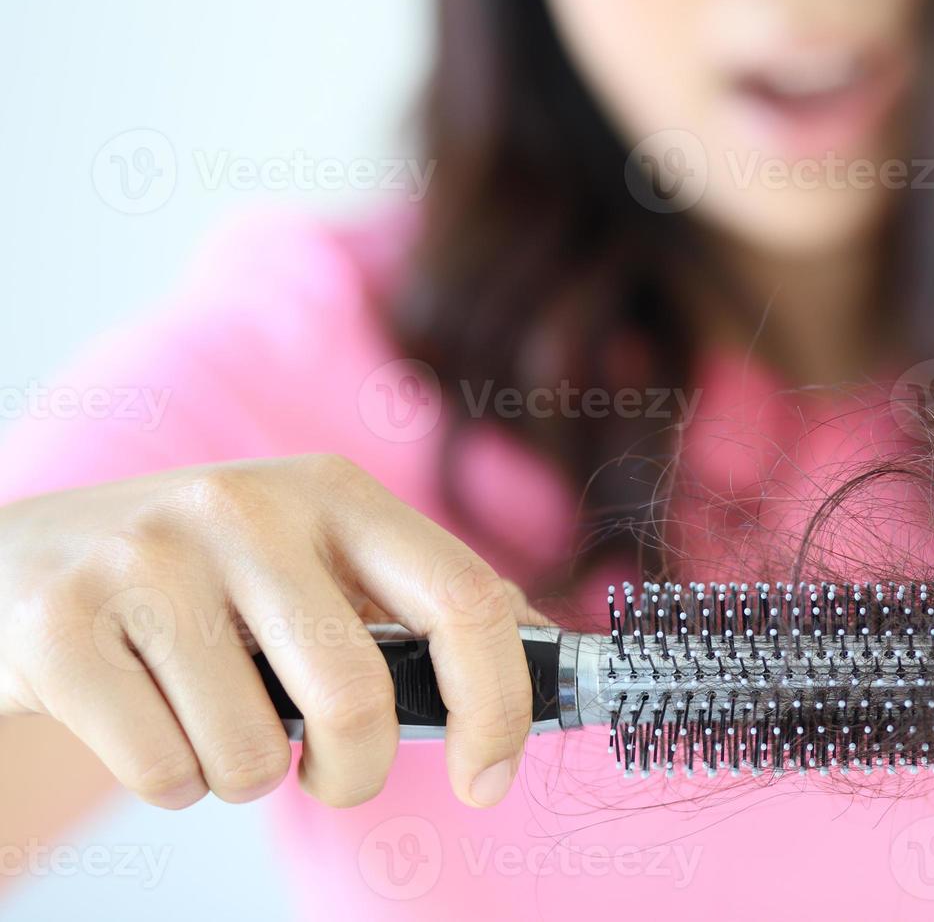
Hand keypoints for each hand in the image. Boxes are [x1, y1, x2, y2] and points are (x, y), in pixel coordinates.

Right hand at [0, 454, 543, 808]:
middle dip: (354, 774)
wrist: (20, 567)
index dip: (498, 704)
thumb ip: (419, 599)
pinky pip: (163, 772)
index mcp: (335, 492)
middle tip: (330, 775)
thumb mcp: (314, 560)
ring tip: (207, 716)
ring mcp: (148, 557)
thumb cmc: (202, 584)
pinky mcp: (59, 621)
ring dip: (242, 774)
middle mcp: (247, 506)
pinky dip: (168, 780)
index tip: (491, 779)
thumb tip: (541, 646)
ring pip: (250, 756)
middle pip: (358, 698)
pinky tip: (141, 715)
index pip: (463, 598)